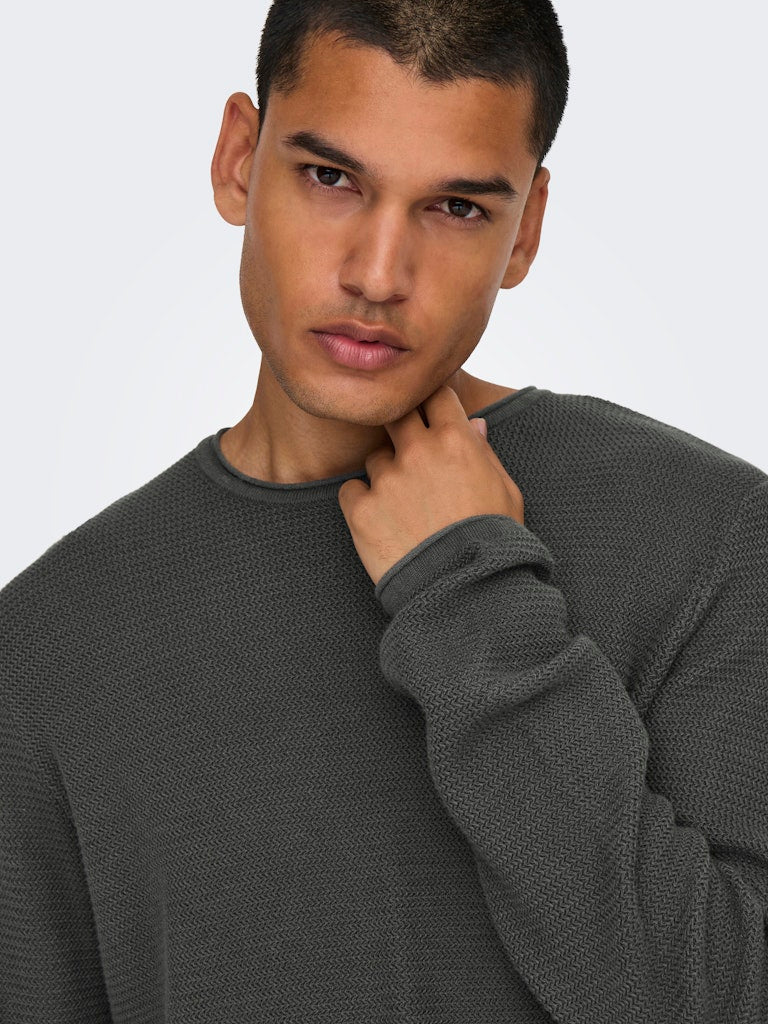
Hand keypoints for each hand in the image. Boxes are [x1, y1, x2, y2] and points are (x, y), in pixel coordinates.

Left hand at [337, 384, 524, 585]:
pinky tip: (383, 525)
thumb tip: (474, 425)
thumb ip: (486, 454)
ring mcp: (386, 479)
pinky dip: (362, 503)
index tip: (431, 419)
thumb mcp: (506, 493)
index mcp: (457, 440)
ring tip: (405, 510)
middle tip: (411, 458)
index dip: (433, 406)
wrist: (466, 595)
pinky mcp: (360, 508)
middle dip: (403, 430)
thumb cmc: (494, 544)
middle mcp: (418, 451)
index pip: (436, 395)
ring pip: (375, 458)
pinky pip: (351, 490)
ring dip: (386, 475)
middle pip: (397, 415)